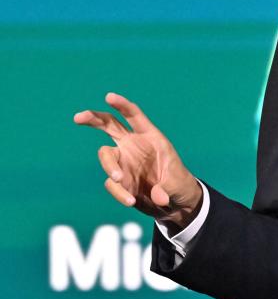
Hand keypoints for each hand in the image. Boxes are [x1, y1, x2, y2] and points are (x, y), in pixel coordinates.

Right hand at [74, 92, 202, 230]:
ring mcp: (123, 161)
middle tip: (78, 117)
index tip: (109, 97)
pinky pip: (111, 183)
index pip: (134, 116)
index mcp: (150, 136)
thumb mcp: (178, 183)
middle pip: (109, 125)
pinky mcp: (118, 180)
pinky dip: (119, 193)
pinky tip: (131, 201)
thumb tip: (157, 198)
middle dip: (93, 118)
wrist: (173, 202)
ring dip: (109, 166)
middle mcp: (133, 145)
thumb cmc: (178, 183)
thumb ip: (167, 188)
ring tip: (118, 179)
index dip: (122, 105)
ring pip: (105, 156)